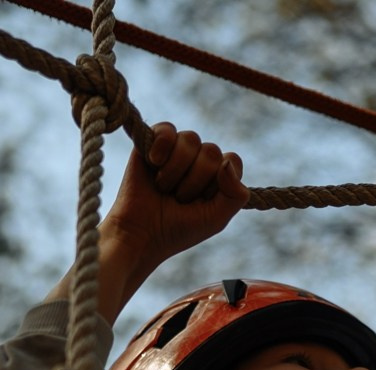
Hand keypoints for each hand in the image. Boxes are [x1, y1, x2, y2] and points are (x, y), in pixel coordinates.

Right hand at [103, 123, 248, 269]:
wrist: (140, 234)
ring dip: (176, 170)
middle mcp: (198, 160)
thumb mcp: (216, 218)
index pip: (232, 160)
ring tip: (163, 188)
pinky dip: (162, 147)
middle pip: (212, 151)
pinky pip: (167, 129)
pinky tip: (153, 162)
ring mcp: (175, 150)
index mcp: (217, 177)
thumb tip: (228, 161)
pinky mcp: (151, 142)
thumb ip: (236, 195)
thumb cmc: (177, 230)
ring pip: (191, 139)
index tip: (203, 200)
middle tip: (178, 199)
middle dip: (195, 180)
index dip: (219, 180)